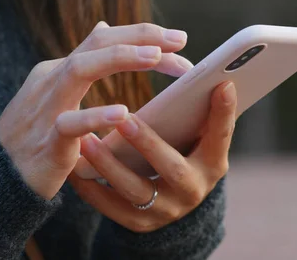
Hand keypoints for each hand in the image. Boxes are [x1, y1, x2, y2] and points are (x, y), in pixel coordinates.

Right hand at [0, 22, 192, 199]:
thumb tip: (103, 26)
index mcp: (59, 70)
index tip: (179, 41)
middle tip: (180, 40)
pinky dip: (96, 116)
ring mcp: (47, 108)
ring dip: (120, 59)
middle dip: (140, 37)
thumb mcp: (58, 92)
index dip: (142, 36)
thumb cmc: (35, 135)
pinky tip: (123, 112)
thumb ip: (84, 63)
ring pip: (80, 69)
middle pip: (96, 44)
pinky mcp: (46, 141)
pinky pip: (70, 124)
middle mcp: (52, 80)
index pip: (103, 40)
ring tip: (156, 58)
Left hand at [69, 82, 235, 232]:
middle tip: (124, 118)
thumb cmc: (182, 152)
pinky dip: (90, 185)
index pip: (221, 137)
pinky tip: (73, 164)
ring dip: (108, 165)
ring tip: (85, 140)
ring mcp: (164, 211)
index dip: (223, 113)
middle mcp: (193, 190)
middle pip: (172, 168)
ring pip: (135, 190)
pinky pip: (109, 205)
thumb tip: (207, 74)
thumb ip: (199, 112)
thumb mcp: (198, 137)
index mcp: (213, 164)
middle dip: (148, 143)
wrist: (170, 202)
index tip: (222, 84)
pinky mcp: (137, 222)